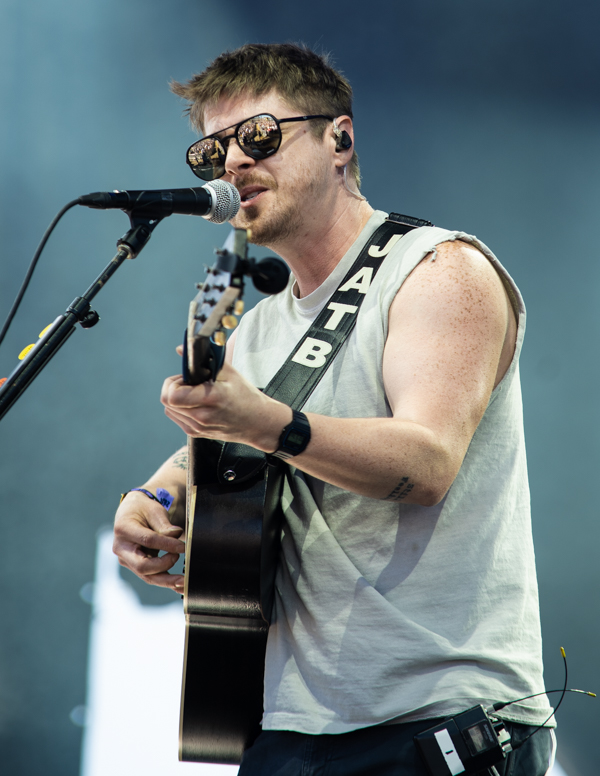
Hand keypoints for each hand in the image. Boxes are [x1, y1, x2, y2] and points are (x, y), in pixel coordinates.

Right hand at [113, 490, 185, 590]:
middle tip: (180, 559)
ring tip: (184, 582)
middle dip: (164, 567)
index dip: (167, 545)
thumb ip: (164, 525)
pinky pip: (151, 576)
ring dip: (167, 581)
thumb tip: (177, 535)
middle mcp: (122, 548)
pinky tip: (179, 586)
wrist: (133, 513)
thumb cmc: (143, 509)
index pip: (148, 540)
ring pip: (147, 576)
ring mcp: (127, 560)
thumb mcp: (154, 510)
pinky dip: (166, 581)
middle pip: (142, 566)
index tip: (183, 547)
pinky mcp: (135, 566)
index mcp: (123, 529)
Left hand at [160, 361, 290, 450]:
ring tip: (195, 393)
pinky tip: (197, 403)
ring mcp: (198, 427)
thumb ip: (204, 359)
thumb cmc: (246, 397)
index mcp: (209, 399)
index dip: (173, 383)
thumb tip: (180, 349)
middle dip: (174, 388)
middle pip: (167, 402)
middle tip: (190, 384)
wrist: (258, 422)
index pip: (172, 395)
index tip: (187, 378)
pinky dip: (181, 408)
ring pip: (169, 410)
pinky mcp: (196, 433)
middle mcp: (201, 417)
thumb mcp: (229, 373)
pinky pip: (177, 417)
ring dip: (176, 398)